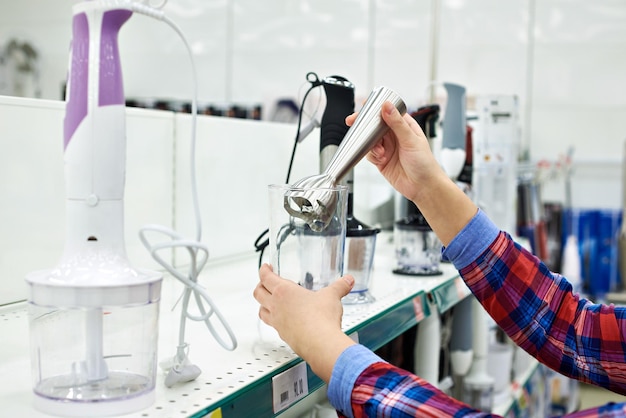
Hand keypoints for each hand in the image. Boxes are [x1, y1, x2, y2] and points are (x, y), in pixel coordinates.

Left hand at [253, 264, 356, 381]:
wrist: (321, 344)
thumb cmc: (321, 319)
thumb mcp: (332, 296)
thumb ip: (340, 286)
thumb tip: (347, 280)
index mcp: (284, 291)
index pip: (266, 277)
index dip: (264, 270)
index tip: (266, 267)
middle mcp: (276, 306)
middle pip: (258, 293)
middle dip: (259, 286)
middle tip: (264, 283)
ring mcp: (278, 322)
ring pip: (261, 311)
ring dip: (262, 305)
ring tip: (267, 303)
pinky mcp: (283, 336)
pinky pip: (273, 326)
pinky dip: (274, 321)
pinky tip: (283, 321)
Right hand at [346, 101, 440, 202]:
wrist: (423, 187)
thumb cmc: (424, 163)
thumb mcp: (411, 140)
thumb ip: (397, 123)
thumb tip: (387, 106)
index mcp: (405, 126)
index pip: (388, 112)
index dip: (375, 109)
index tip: (364, 106)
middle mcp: (395, 136)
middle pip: (375, 126)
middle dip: (365, 125)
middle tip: (354, 122)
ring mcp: (388, 148)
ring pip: (370, 140)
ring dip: (371, 145)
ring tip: (380, 151)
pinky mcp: (381, 160)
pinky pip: (370, 154)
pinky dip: (372, 155)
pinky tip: (380, 159)